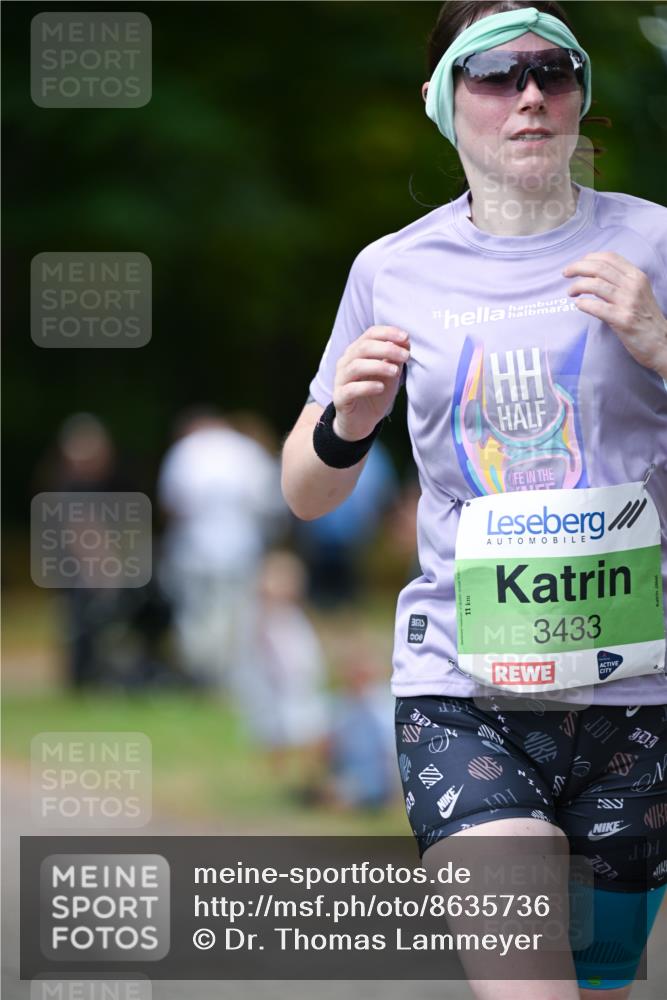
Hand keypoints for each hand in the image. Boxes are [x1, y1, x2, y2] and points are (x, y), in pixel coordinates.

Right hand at [332, 325, 409, 440]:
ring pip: (356, 366)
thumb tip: (406, 342)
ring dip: (378, 366)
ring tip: (395, 372)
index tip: (406, 337)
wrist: (361, 422)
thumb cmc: (375, 393)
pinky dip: (367, 386)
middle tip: (406, 356)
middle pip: (363, 347)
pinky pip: (351, 389)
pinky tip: (381, 388)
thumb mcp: (390, 374)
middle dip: (387, 349)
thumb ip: (395, 358)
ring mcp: (341, 380)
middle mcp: (346, 362)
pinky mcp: (340, 398)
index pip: (370, 334)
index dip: (388, 333)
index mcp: (357, 352)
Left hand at [563, 251, 666, 376]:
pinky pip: (597, 307)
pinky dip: (584, 304)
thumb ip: (621, 282)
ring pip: (596, 285)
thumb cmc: (646, 319)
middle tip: (566, 274)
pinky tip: (579, 305)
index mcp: (637, 276)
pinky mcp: (622, 320)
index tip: (578, 264)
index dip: (590, 258)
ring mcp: (628, 302)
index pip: (610, 258)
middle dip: (578, 268)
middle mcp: (633, 286)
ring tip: (571, 292)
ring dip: (578, 286)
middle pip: (599, 268)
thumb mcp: (639, 293)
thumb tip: (595, 275)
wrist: (662, 343)